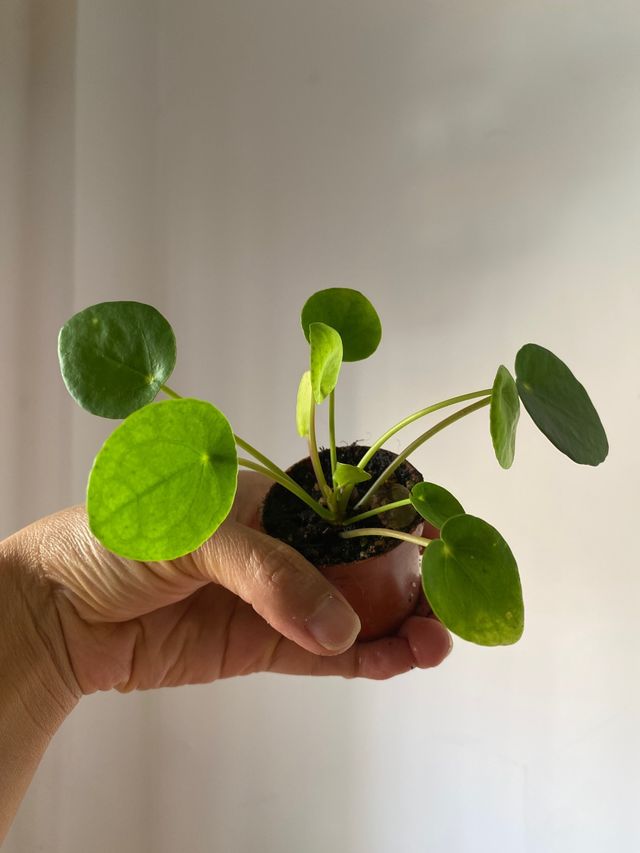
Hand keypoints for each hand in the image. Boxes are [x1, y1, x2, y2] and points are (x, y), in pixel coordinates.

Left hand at [6, 473, 451, 696]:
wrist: (62, 608)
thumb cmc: (120, 538)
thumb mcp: (195, 530)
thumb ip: (268, 573)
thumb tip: (337, 627)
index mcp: (275, 501)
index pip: (354, 504)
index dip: (402, 515)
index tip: (442, 533)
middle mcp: (287, 548)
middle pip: (369, 563)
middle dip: (417, 581)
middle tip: (452, 606)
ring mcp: (279, 600)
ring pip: (358, 614)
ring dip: (403, 627)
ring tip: (434, 644)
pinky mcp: (265, 647)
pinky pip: (329, 655)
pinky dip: (367, 660)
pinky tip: (398, 662)